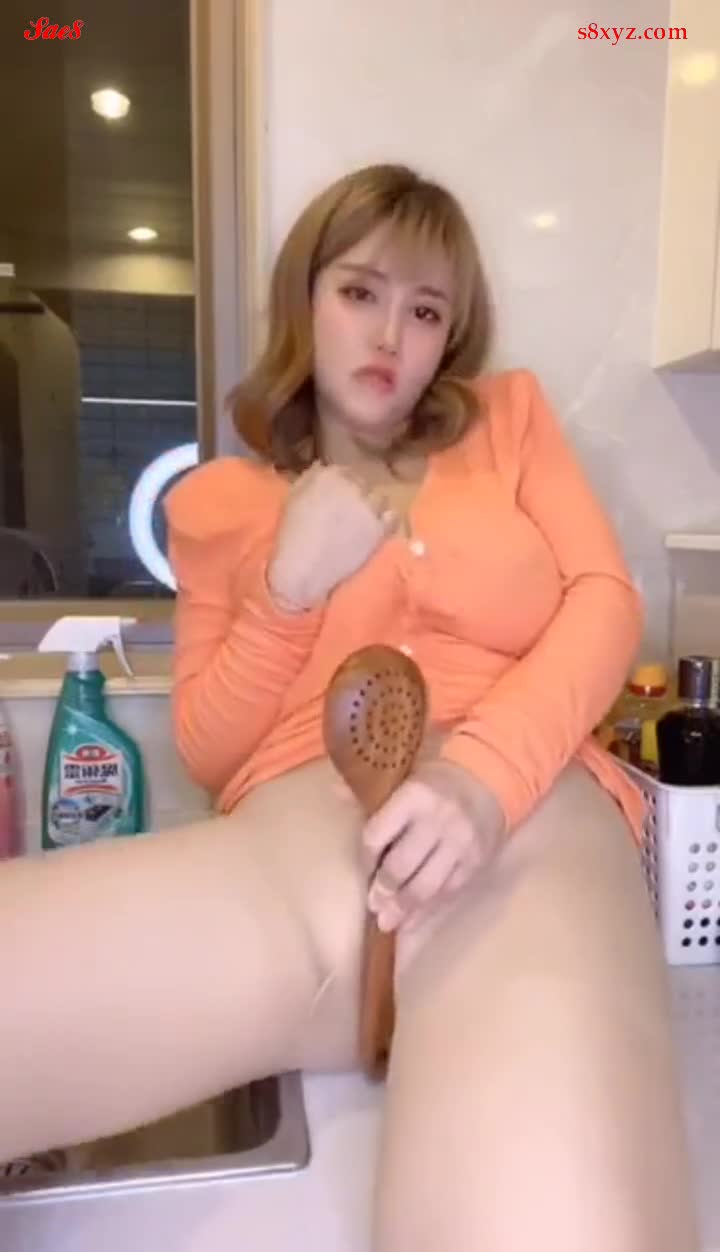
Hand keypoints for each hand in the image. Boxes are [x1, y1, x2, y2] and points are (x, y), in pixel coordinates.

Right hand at [266, 462, 397, 610]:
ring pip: (380, 499)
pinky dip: (386, 522)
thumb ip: (310, 478)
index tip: (339, 502)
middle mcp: (352, 485)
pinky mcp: (379, 527)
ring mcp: (368, 506)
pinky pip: (392, 517)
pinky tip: (375, 532)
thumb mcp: (293, 498)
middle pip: (364, 485)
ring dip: (373, 509)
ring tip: (361, 527)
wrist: (303, 568)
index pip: (346, 473)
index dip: (344, 488)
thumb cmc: (292, 535)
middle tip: (349, 517)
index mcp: (329, 474)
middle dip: (358, 498)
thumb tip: (323, 467)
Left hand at [362, 759, 505, 931]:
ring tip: (387, 922)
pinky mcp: (476, 862)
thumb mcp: (405, 775)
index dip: (366, 856)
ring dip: (403, 908)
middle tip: (373, 904)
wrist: (488, 779)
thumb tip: (334, 791)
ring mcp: (460, 844)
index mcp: (414, 795)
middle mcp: (438, 820)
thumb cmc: (437, 780)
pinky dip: (428, 911)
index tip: (364, 868)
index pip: (378, 834)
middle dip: (383, 889)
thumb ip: (373, 790)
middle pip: (401, 865)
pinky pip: (448, 893)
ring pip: (425, 886)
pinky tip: (412, 922)